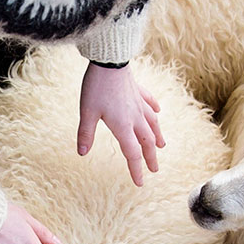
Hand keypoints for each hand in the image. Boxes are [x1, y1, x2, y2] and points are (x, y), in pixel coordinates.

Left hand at [78, 62, 165, 185]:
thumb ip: (85, 133)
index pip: (132, 153)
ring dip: (157, 137)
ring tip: (161, 145)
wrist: (109, 61)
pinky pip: (150, 103)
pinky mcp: (138, 90)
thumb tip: (82, 153)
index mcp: (123, 126)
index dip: (136, 170)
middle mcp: (135, 117)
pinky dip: (154, 110)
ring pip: (152, 124)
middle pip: (146, 142)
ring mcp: (139, 103)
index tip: (139, 183)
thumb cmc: (96, 86)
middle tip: (155, 170)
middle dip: (151, 158)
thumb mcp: (87, 112)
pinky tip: (158, 111)